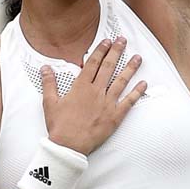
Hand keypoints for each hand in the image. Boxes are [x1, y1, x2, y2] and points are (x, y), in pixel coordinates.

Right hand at [41, 38, 146, 155]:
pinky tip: (143, 84)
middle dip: (117, 52)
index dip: (101, 50)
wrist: (69, 147)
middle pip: (109, 67)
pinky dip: (137, 92)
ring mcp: (107, 103)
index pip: (93, 63)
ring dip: (130, 68)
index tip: (107, 41)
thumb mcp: (50, 102)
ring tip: (138, 58)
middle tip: (123, 41)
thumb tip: (46, 68)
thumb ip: (49, 83)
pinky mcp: (115, 116)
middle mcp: (96, 92)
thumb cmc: (59, 126)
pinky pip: (129, 102)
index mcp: (81, 87)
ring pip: (122, 81)